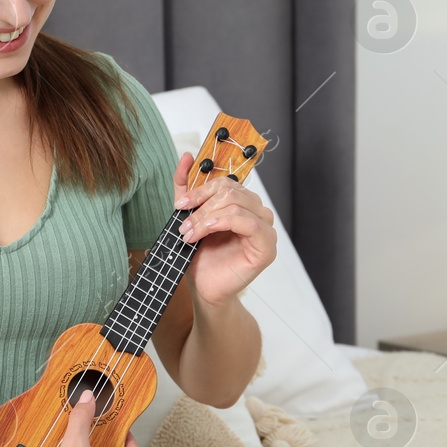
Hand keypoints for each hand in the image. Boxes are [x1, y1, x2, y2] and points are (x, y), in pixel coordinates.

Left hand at [172, 151, 276, 306]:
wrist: (204, 289)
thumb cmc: (200, 257)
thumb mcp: (189, 217)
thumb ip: (186, 189)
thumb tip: (186, 157)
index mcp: (243, 204)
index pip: (225, 183)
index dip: (201, 190)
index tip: (179, 204)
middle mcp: (258, 214)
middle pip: (231, 192)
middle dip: (202, 207)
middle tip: (183, 226)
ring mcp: (266, 230)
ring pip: (237, 205)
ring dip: (207, 218)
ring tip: (190, 234)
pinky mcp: (267, 247)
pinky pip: (249, 223)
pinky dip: (224, 222)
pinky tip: (208, 230)